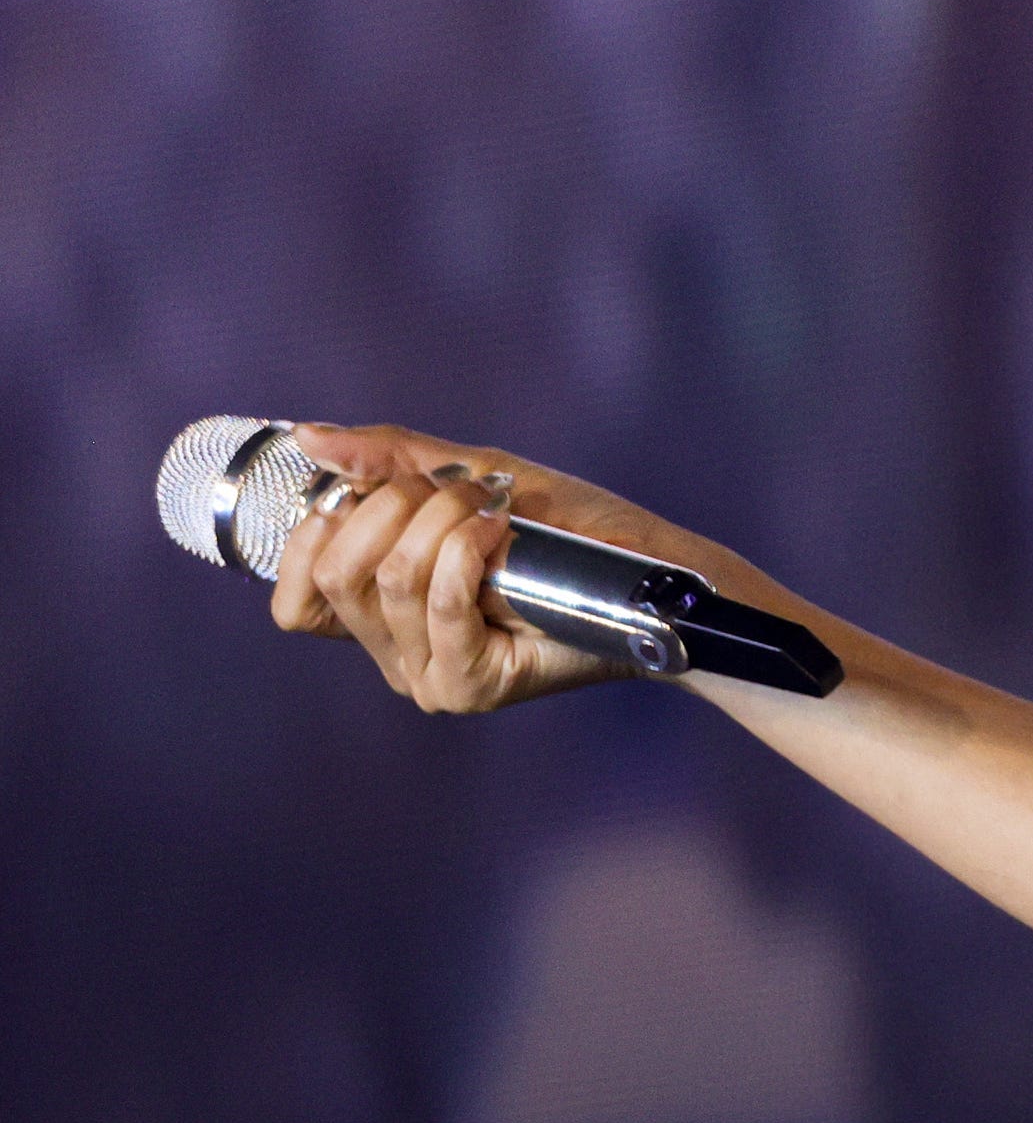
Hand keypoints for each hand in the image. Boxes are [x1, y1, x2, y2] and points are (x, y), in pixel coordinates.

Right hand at [266, 423, 725, 713]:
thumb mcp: (470, 475)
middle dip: (396, 507)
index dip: (319, 529)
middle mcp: (392, 650)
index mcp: (379, 609)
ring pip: (388, 580)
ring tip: (496, 511)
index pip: (296, 591)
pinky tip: (501, 536)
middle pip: (337, 574)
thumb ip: (388, 459)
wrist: (645, 568)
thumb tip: (307, 438)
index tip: (377, 490)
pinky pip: (436, 604)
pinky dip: (465, 553)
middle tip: (463, 493)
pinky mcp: (467, 685)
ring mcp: (426, 674)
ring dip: (445, 520)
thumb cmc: (565, 527)